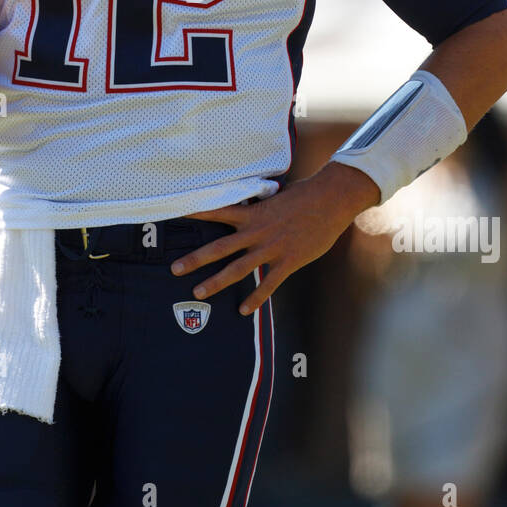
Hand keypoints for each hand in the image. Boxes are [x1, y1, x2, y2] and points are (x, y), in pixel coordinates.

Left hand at [172, 162, 380, 313]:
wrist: (331, 200)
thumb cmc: (305, 195)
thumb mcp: (276, 197)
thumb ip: (260, 206)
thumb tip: (250, 203)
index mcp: (253, 213)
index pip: (218, 212)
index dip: (196, 213)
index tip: (175, 214)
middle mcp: (257, 231)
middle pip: (219, 248)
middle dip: (195, 259)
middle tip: (175, 269)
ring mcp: (272, 248)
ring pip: (238, 269)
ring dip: (216, 282)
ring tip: (198, 292)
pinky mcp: (288, 262)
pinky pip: (268, 284)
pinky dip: (256, 299)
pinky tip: (244, 311)